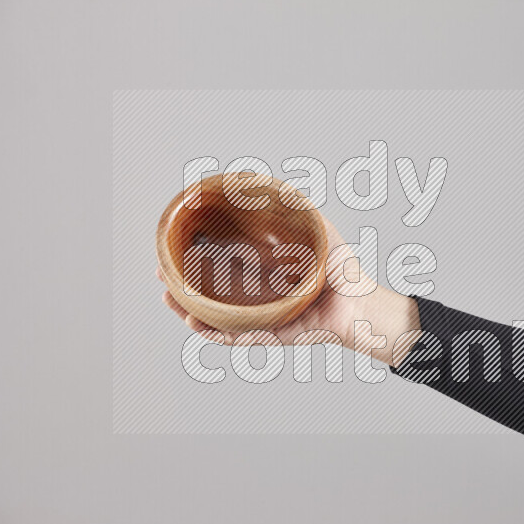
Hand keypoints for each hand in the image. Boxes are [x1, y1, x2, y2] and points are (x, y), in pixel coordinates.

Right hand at [158, 213, 420, 366]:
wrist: (362, 303)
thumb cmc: (345, 271)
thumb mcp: (320, 232)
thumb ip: (299, 210)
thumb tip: (273, 185)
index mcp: (265, 276)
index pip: (223, 268)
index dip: (197, 260)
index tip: (176, 246)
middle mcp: (259, 299)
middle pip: (211, 296)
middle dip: (182, 286)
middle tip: (161, 272)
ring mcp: (262, 320)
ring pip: (216, 320)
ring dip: (188, 311)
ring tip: (169, 298)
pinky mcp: (270, 337)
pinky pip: (235, 339)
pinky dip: (213, 334)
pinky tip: (194, 321)